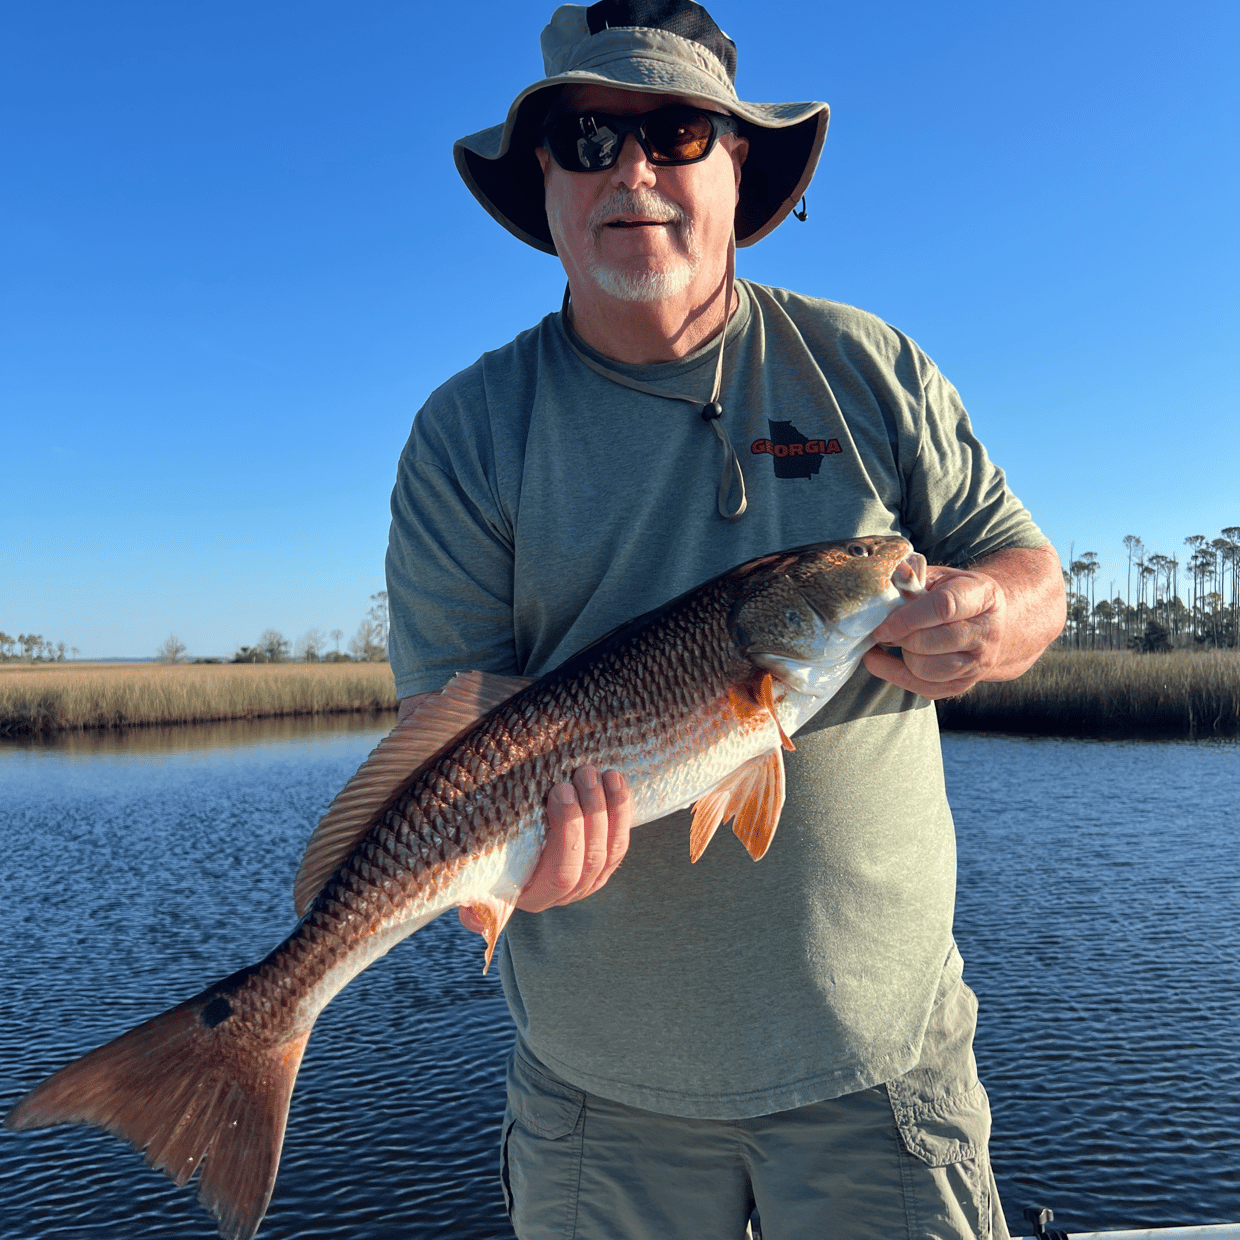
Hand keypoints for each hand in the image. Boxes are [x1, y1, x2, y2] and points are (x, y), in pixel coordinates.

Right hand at [458, 766, 631, 932]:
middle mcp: (566, 894)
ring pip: (611, 848)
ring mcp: (590, 880)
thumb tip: (475, 921)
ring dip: (610, 807)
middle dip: (591, 811)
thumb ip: (472, 902)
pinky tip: (615, 781)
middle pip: (590, 857)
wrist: (502, 854)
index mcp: (535, 897)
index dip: (568, 831)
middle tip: (583, 774)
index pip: (562, 872)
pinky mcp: (605, 863)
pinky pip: (621, 839)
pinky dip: (621, 809)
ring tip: (601, 772)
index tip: (559, 790)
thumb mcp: (473, 881)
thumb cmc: (484, 861)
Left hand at [863, 564, 1008, 698]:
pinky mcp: (961, 685)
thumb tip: (884, 583)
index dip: (906, 618)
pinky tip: (880, 659)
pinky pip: (919, 687)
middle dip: (899, 636)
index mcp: (983, 596)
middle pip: (929, 642)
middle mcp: (985, 633)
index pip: (944, 607)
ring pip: (923, 669)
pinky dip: (892, 673)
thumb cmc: (957, 595)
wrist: (988, 622)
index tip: (881, 625)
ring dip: (901, 654)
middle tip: (885, 628)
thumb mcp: (941, 577)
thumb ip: (913, 578)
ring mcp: (977, 663)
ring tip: (895, 640)